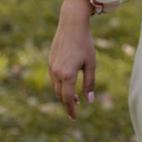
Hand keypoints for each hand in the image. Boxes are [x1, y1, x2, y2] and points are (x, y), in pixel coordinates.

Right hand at [48, 0, 96, 120]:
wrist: (72, 24)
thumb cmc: (85, 43)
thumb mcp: (91, 63)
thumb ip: (89, 82)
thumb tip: (89, 100)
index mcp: (67, 74)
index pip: (67, 98)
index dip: (71, 109)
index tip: (74, 118)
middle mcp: (56, 72)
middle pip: (60, 95)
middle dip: (67, 102)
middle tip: (76, 106)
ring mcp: (51, 66)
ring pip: (56, 87)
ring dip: (63, 93)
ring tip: (74, 95)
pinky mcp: (50, 60)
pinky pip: (54, 77)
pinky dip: (60, 84)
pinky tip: (68, 81)